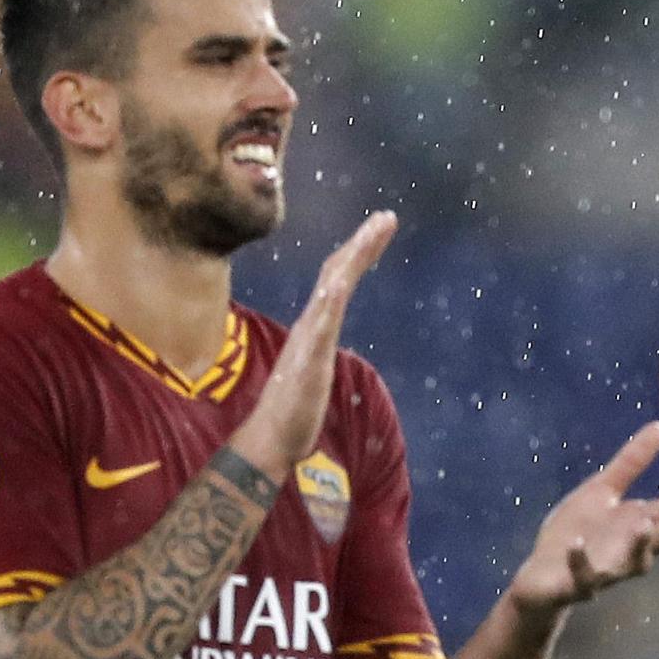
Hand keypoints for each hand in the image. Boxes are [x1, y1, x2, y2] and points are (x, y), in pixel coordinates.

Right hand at [235, 211, 396, 480]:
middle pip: (336, 274)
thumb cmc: (293, 413)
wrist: (271, 441)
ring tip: (374, 231)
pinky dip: (330, 297)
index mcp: (316, 327)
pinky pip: (319, 322)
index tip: (378, 230)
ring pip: (331, 287)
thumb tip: (324, 352)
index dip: (358, 255)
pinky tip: (341, 279)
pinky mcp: (308, 358)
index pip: (337, 282)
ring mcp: (309, 339)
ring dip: (353, 258)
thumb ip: (320, 356)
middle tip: (387, 217)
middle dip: (362, 244)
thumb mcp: (316, 374)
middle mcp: (311, 325)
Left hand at [508, 423, 658, 612]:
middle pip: (657, 540)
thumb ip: (631, 463)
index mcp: (636, 527)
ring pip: (630, 563)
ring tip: (644, 524)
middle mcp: (630, 551)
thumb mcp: (602, 491)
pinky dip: (579, 560)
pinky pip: (581, 574)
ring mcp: (606, 570)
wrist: (544, 574)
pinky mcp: (578, 584)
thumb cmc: (580, 531)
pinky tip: (576, 544)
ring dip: (638, 544)